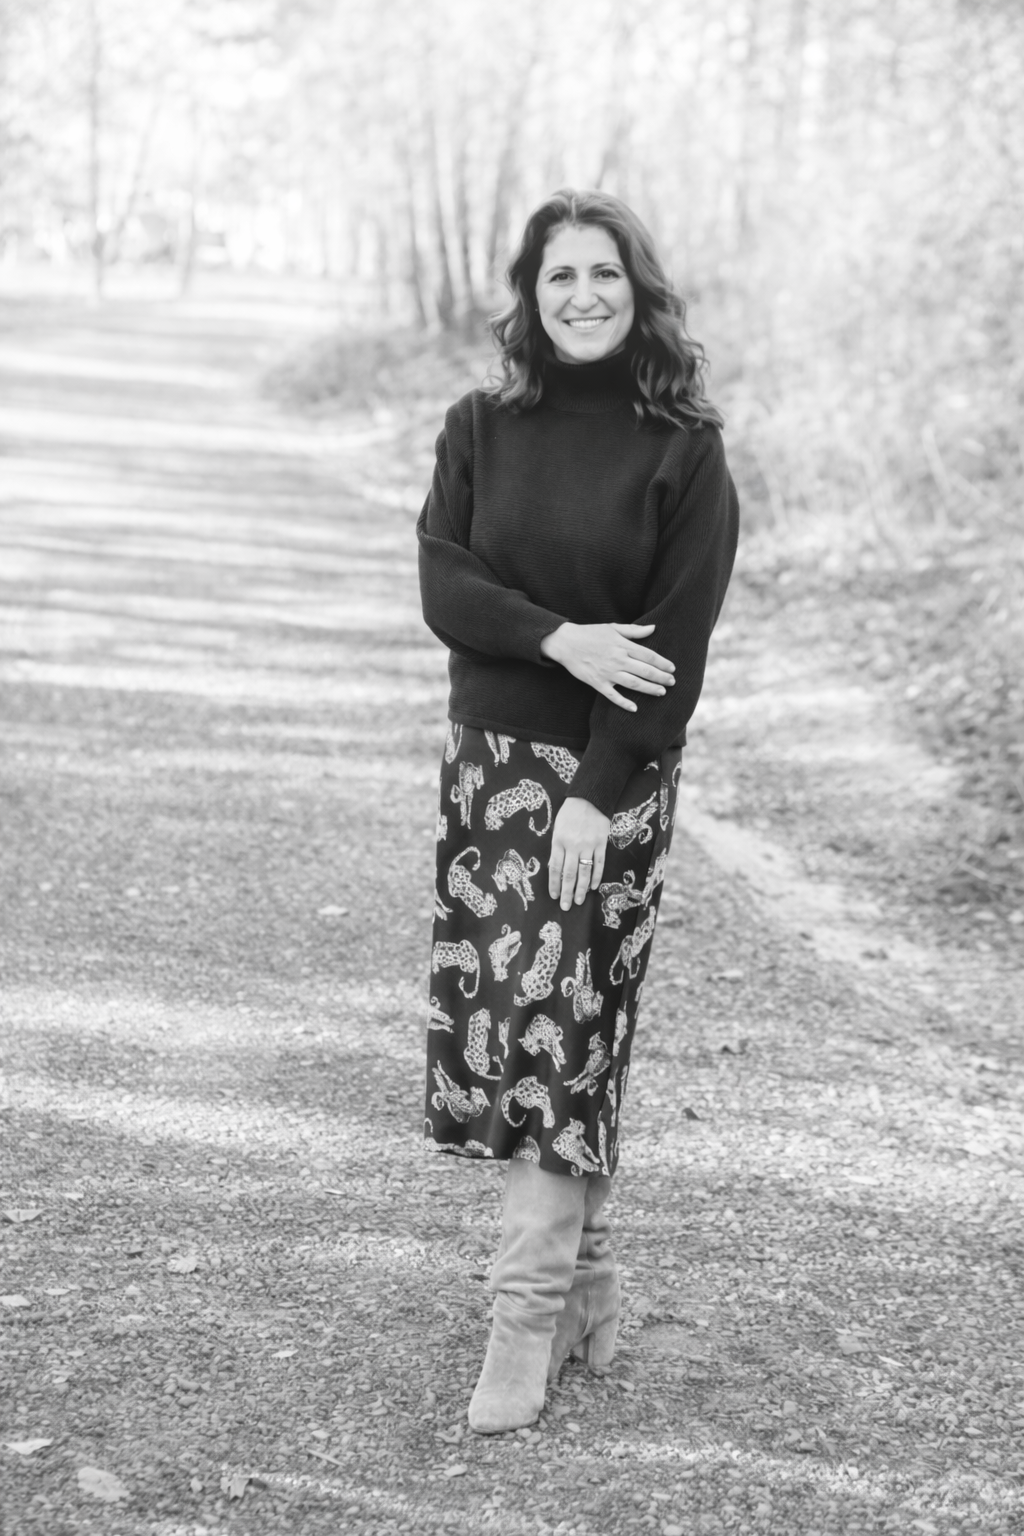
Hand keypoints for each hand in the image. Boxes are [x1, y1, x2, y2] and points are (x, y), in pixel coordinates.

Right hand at [540, 622, 674, 711]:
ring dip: (649, 689)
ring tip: (661, 692)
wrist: (566, 643)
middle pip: (644, 671)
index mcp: (622, 645)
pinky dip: (624, 703)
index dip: (662, 663)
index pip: (648, 655)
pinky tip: (634, 708)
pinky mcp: (597, 683)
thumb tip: (653, 628)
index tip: (672, 668)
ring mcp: (607, 673)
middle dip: (661, 677)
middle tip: (672, 682)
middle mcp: (617, 660)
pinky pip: (613, 696)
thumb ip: (634, 630)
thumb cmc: (590, 633)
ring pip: (633, 683)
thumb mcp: (612, 628)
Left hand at [548, 797, 609, 910]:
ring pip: (584, 872)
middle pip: (569, 874)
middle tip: (566, 906)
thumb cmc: (569, 814)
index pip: (555, 868)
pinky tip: (593, 887)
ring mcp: (588, 845)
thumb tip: (555, 869)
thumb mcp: (557, 829)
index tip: (554, 896)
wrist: (589, 798)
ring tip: (579, 901)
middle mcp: (573, 845)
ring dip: (581, 889)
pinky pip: (598, 864)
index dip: (554, 884)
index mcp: (558, 841)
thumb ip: (556, 848)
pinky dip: (596, 876)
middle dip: (567, 892)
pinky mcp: (601, 843)